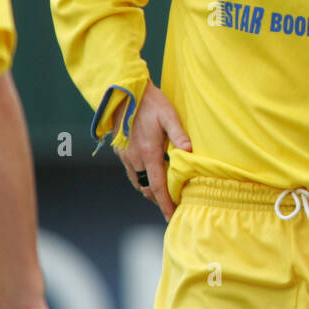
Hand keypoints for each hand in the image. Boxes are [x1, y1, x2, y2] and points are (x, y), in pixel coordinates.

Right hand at [117, 82, 191, 221]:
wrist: (123, 92)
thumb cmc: (150, 102)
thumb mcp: (169, 115)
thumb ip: (179, 134)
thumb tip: (190, 151)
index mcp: (148, 153)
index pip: (157, 186)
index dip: (165, 203)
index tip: (171, 216)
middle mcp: (134, 158)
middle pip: (146, 188)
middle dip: (158, 198)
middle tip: (171, 203)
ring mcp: (124, 154)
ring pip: (136, 181)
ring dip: (148, 188)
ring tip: (162, 191)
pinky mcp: (119, 149)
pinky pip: (130, 170)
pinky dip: (140, 177)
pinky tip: (149, 171)